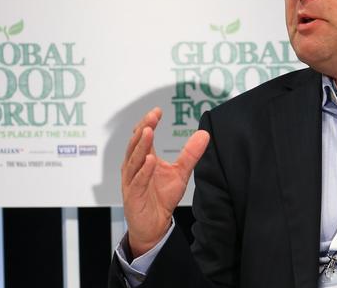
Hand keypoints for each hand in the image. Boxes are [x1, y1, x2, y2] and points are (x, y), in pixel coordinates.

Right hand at [121, 107, 209, 257]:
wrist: (155, 226)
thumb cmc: (162, 198)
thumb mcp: (181, 173)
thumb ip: (190, 154)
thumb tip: (204, 134)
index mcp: (144, 159)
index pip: (143, 137)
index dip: (148, 123)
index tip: (157, 111)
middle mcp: (134, 167)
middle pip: (135, 144)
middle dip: (143, 129)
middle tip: (152, 116)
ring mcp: (132, 181)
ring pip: (133, 160)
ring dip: (141, 146)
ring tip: (149, 132)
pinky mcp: (133, 196)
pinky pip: (137, 181)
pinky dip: (143, 171)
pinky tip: (149, 161)